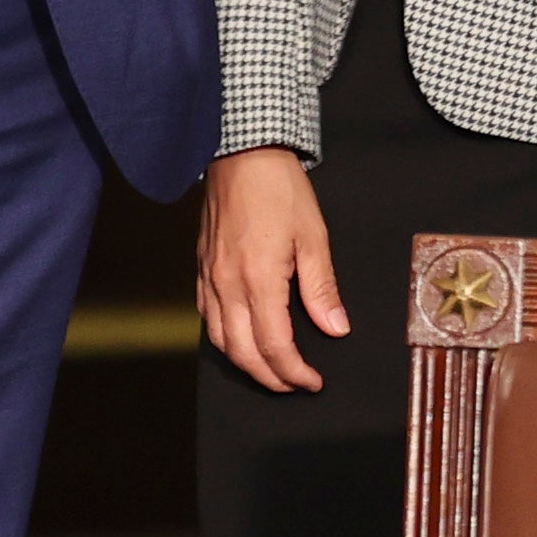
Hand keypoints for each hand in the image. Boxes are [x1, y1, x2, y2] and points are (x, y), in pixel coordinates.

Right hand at [198, 146, 344, 392]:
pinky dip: (224, 337)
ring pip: (219, 339)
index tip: (313, 381)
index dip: (294, 372)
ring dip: (245, 363)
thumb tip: (335, 328)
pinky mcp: (201, 267)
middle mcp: (228, 284)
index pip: (274, 345)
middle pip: (242, 352)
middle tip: (295, 384)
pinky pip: (207, 316)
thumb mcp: (313, 235)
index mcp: (258, 279)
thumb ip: (322, 287)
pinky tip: (241, 337)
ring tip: (271, 369)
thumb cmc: (279, 188)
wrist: (242, 152)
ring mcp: (209, 276)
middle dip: (270, 377)